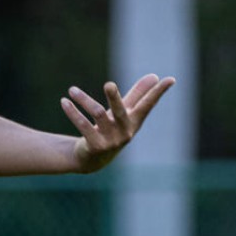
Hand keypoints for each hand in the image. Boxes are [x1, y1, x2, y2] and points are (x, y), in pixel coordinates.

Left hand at [60, 74, 175, 172]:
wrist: (93, 160)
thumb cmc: (112, 130)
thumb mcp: (125, 113)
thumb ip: (138, 95)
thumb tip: (154, 76)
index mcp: (134, 121)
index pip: (148, 105)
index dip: (158, 93)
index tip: (170, 79)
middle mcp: (125, 131)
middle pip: (120, 110)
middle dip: (115, 97)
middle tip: (109, 84)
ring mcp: (111, 141)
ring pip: (97, 114)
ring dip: (83, 100)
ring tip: (72, 90)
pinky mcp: (95, 146)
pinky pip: (83, 126)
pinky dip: (73, 112)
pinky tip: (64, 101)